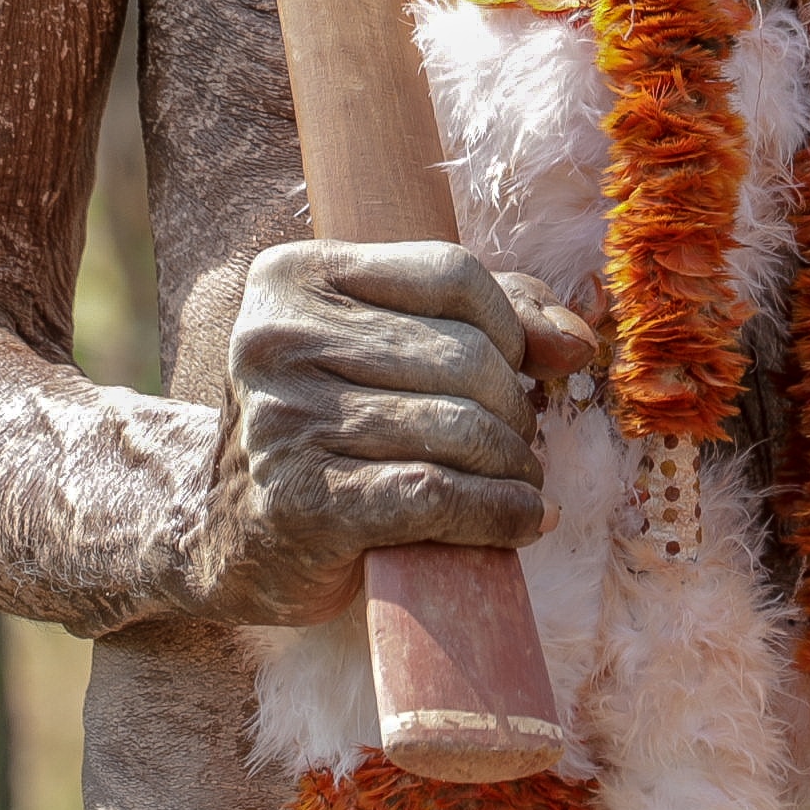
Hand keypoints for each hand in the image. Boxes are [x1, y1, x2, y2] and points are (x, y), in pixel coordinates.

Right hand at [189, 239, 603, 627]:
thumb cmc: (330, 427)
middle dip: (514, 406)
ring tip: (520, 481)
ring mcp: (286, 420)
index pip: (451, 273)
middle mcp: (279, 338)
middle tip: (518, 442)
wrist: (233, 537)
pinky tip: (523, 521)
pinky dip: (500, 513)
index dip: (511, 325)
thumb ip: (486, 319)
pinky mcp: (303, 502)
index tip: (525, 369)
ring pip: (459, 428)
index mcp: (297, 275)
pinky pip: (438, 496)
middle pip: (463, 355)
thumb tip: (576, 343)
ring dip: (514, 466)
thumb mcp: (386, 346)